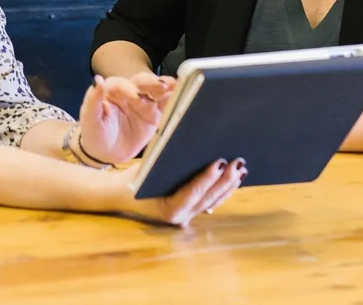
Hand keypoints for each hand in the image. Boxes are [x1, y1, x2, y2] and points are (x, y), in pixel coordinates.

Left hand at [77, 73, 176, 166]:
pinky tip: (184, 97)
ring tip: (178, 86)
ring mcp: (144, 103)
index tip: (135, 97)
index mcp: (112, 91)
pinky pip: (165, 105)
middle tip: (163, 85)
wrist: (105, 154)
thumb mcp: (90, 119)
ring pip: (156, 91)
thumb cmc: (94, 133)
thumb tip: (97, 80)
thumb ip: (93, 100)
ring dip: (167, 88)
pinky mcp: (154, 115)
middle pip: (142, 83)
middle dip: (152, 83)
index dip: (129, 89)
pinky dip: (174, 100)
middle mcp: (130, 93)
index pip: (121, 84)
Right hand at [105, 158, 246, 226]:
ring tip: (241, 169)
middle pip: (208, 198)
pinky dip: (223, 190)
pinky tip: (234, 179)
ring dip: (228, 186)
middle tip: (238, 163)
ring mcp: (187, 216)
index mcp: (169, 210)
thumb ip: (168, 162)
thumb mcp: (147, 168)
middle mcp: (181, 217)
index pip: (192, 193)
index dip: (208, 178)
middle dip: (225, 180)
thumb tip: (190, 145)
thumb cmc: (134, 178)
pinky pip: (210, 202)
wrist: (121, 194)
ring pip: (213, 201)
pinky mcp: (191, 211)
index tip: (220, 163)